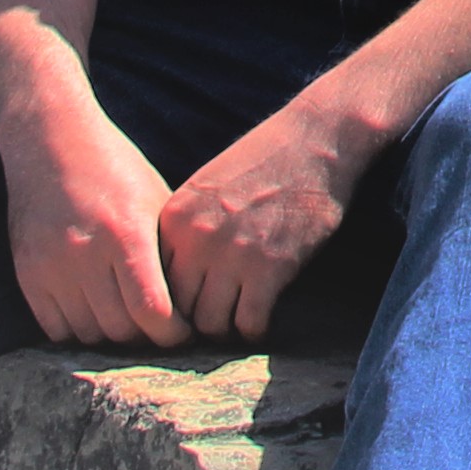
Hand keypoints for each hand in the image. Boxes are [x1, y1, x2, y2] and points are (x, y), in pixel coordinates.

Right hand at [0, 94, 182, 347]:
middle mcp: (86, 255)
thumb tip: (196, 304)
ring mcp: (52, 267)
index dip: (174, 334)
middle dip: (147, 339)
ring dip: (113, 340)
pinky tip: (98, 321)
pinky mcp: (28, 275)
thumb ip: (170, 254)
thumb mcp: (155, 203)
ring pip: (88, 335)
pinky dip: (80, 333)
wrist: (52, 144)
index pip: (153, 311)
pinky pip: (56, 329)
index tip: (186, 335)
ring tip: (132, 329)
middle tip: (162, 336)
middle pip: (121, 330)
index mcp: (127, 234)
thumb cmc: (117, 171)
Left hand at [157, 99, 379, 341]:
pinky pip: (249, 322)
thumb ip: (185, 228)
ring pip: (210, 322)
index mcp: (175, 218)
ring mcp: (232, 256)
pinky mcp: (270, 269)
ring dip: (224, 328)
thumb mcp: (206, 186)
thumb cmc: (265, 159)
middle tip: (210, 322)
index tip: (187, 304)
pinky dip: (254, 329)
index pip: (153, 281)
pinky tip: (262, 321)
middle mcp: (196, 240)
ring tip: (235, 322)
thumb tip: (176, 274)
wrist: (317, 140)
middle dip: (192, 320)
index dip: (170, 298)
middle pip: (178, 308)